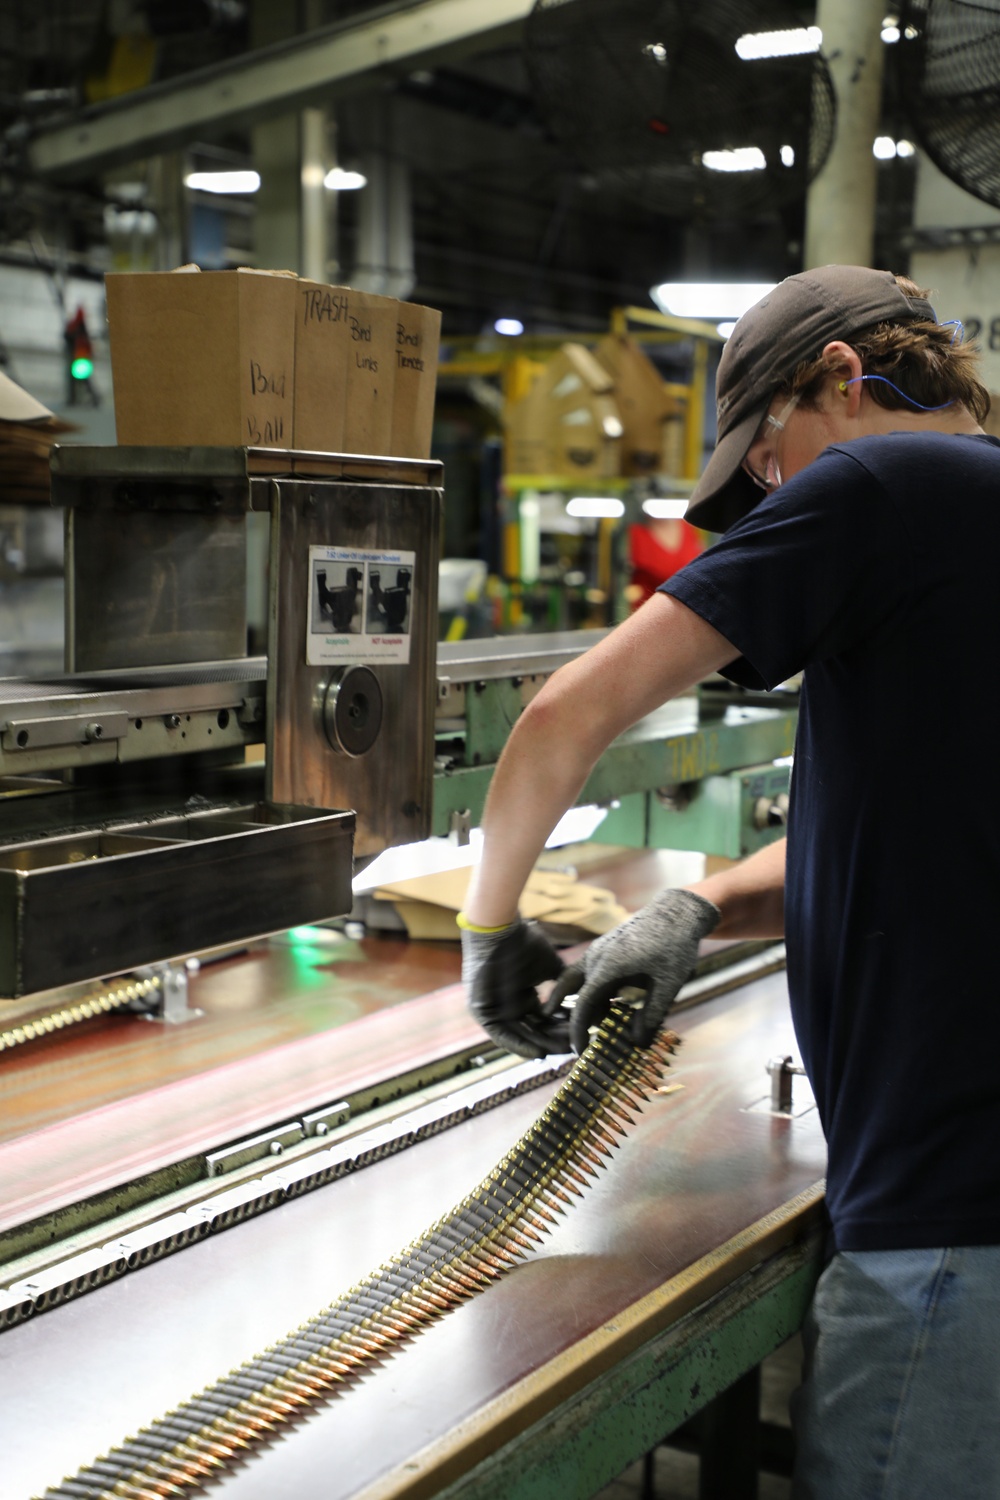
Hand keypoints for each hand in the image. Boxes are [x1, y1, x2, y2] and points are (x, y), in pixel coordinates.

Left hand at [460, 917, 570, 1058]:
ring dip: (540, 1045)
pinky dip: (519, 1045)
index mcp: (522, 997)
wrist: (500, 930)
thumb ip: (563, 982)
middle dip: (553, 1041)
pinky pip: (500, 1036)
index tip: (579, 1036)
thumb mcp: (550, 966)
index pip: (542, 1020)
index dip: (560, 1029)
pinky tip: (538, 1051)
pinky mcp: (482, 1014)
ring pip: (520, 1035)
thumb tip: (582, 992)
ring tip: (560, 1053)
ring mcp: (494, 1011)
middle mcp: (508, 1007)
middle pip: (533, 1031)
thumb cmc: (523, 942)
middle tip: (573, 1050)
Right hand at [545, 888, 720, 1053]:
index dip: (578, 1031)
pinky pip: (590, 973)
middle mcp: (596, 957)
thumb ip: (651, 1015)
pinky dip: (595, 991)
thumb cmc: (675, 948)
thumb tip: (637, 1044)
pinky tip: (613, 1003)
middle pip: (576, 993)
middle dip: (577, 1017)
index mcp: (608, 967)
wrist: (677, 913)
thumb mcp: (668, 985)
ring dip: (590, 1004)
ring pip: (580, 983)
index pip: (583, 1005)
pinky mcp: (604, 948)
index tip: (578, 1052)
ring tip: (606, 1023)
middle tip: (582, 1036)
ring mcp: (598, 950)